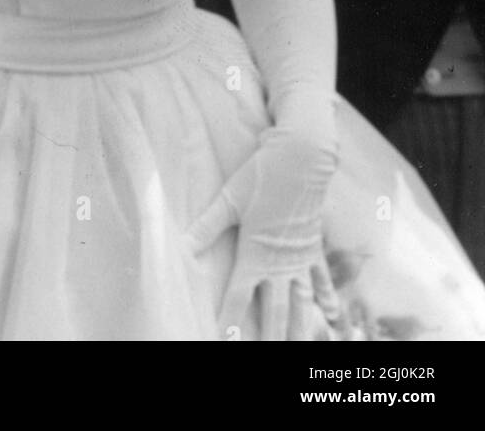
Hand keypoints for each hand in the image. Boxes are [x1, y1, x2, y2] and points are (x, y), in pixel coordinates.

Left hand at [184, 125, 339, 339]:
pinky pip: (321, 277)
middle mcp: (280, 262)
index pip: (238, 296)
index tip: (224, 341)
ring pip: (302, 301)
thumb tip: (181, 245)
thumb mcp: (229, 199)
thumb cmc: (262, 175)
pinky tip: (332, 313)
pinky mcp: (314, 245)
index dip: (229, 321)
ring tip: (302, 348)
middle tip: (269, 354)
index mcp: (255, 253)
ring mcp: (300, 256)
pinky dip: (327, 295)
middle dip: (271, 337)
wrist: (301, 157)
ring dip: (302, 327)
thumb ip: (206, 226)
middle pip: (275, 310)